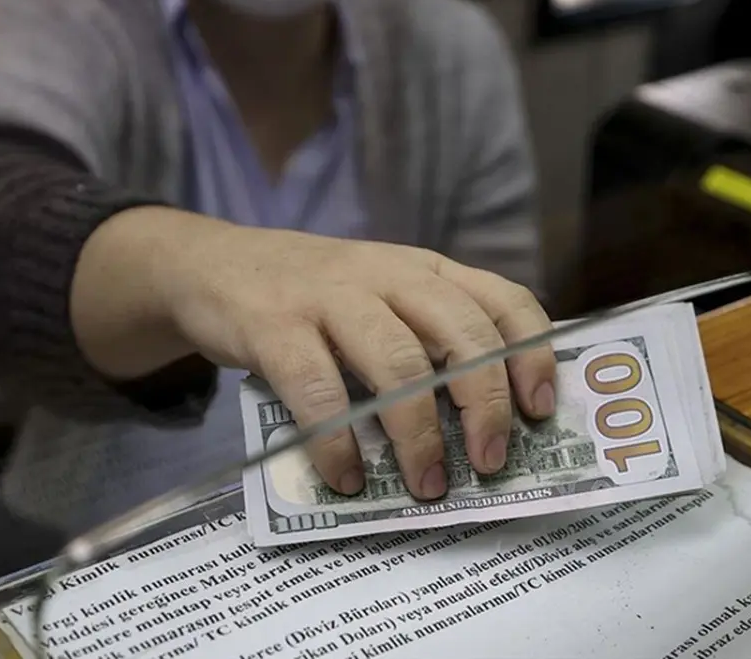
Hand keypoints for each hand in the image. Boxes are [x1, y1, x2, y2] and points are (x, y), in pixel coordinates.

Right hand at [74, 208, 556, 499]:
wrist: (210, 265)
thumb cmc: (310, 296)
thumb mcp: (378, 295)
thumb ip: (423, 334)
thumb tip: (487, 417)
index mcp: (423, 269)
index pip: (502, 298)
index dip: (531, 354)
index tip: (539, 411)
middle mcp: (386, 274)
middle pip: (460, 333)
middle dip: (484, 403)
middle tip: (490, 463)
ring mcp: (328, 295)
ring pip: (396, 362)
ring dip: (419, 432)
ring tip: (429, 484)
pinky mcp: (274, 324)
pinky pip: (316, 388)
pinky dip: (337, 441)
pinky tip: (346, 477)